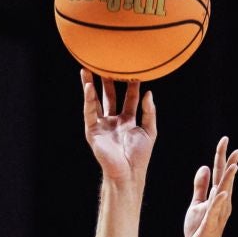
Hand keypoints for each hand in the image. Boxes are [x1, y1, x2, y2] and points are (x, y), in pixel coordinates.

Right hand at [81, 69, 155, 184]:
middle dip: (108, 81)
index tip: (134, 70)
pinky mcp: (93, 131)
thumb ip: (149, 112)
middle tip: (107, 64)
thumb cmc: (139, 156)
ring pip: (95, 101)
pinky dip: (88, 100)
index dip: (131, 86)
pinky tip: (88, 87)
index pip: (129, 99)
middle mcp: (113, 121)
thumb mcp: (149, 131)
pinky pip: (89, 112)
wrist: (128, 173)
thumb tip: (148, 93)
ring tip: (88, 70)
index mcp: (127, 121)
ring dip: (91, 86)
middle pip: (110, 96)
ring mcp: (102, 125)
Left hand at [183, 135, 237, 236]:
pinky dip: (219, 201)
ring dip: (229, 180)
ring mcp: (217, 214)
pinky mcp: (210, 224)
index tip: (225, 140)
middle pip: (225, 179)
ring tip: (234, 165)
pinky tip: (222, 192)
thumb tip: (204, 166)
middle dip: (229, 163)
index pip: (220, 173)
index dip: (222, 156)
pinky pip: (215, 211)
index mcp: (217, 196)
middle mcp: (221, 203)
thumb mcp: (197, 203)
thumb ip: (200, 186)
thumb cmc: (198, 230)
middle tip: (236, 148)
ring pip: (224, 193)